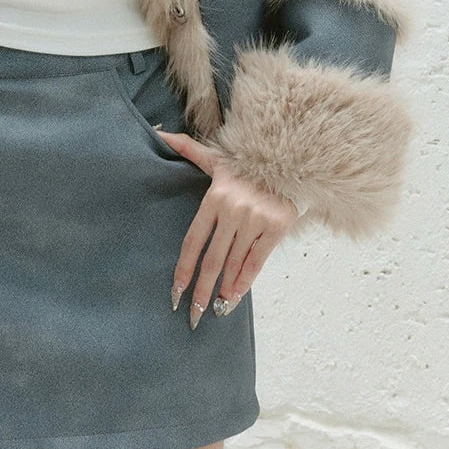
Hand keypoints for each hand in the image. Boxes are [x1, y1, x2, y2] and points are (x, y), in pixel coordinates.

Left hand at [153, 129, 299, 327]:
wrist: (291, 162)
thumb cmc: (248, 165)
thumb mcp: (216, 158)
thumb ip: (187, 150)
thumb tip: (156, 133)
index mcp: (214, 197)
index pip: (193, 241)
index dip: (183, 269)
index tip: (174, 292)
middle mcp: (233, 210)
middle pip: (212, 259)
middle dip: (200, 290)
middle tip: (191, 315)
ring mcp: (255, 220)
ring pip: (234, 263)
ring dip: (222, 290)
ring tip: (212, 310)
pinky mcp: (276, 228)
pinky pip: (256, 262)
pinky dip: (244, 283)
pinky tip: (234, 299)